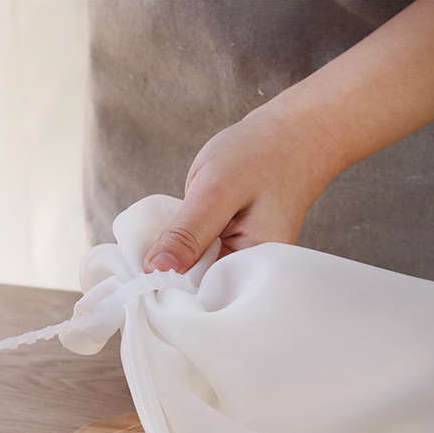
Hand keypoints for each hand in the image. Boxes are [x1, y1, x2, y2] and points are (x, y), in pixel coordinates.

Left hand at [143, 104, 344, 272]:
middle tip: (142, 261)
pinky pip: (200, 258)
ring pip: (195, 274)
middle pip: (198, 292)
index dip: (167, 292)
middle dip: (168, 278)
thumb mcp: (217, 190)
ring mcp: (241, 260)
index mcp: (256, 268)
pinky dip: (183, 248)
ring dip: (173, 262)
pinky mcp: (232, 247)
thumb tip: (154, 271)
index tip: (140, 281)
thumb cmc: (263, 154)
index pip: (202, 300)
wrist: (293, 132)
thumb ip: (187, 233)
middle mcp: (251, 272)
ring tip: (158, 247)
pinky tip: (176, 237)